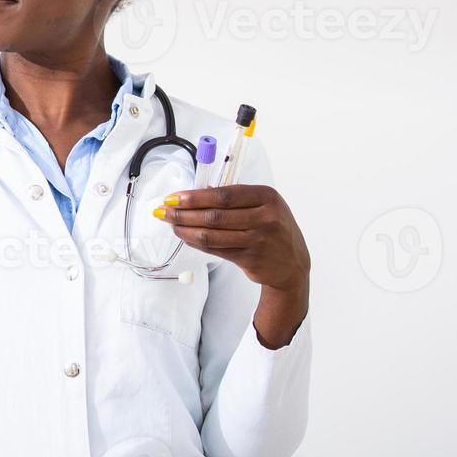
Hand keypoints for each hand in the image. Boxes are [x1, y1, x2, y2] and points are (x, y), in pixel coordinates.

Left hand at [152, 185, 310, 294]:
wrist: (292, 265)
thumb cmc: (273, 229)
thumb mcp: (263, 206)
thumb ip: (234, 198)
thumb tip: (196, 191)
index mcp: (267, 196)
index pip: (224, 194)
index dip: (194, 196)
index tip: (173, 198)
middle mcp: (265, 218)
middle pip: (215, 215)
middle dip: (184, 213)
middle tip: (164, 211)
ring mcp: (259, 240)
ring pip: (212, 234)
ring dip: (185, 229)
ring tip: (171, 224)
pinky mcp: (250, 260)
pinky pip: (215, 249)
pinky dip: (196, 242)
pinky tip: (185, 236)